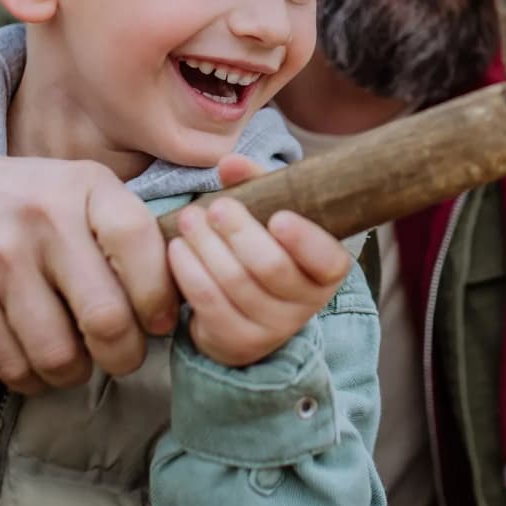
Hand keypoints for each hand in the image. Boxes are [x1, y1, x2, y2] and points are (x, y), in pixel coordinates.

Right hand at [0, 132, 175, 394]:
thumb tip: (179, 297)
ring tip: (74, 364)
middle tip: (119, 357)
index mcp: (86, 187)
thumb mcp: (74, 189)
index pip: (144, 249)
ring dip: (73, 373)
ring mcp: (0, 256)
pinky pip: (11, 362)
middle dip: (123, 355)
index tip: (156, 321)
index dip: (160, 300)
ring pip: (59, 353)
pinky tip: (32, 366)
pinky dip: (29, 379)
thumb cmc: (18, 199)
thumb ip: (121, 233)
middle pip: (107, 318)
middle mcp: (45, 217)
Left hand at [168, 154, 352, 366]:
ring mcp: (273, 328)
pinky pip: (208, 303)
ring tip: (189, 219)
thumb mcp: (268, 213)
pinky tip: (177, 249)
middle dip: (239, 232)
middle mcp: (306, 304)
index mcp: (325, 270)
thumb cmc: (262, 248)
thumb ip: (256, 183)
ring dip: (206, 246)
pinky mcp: (238, 342)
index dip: (305, 240)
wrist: (245, 310)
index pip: (328, 259)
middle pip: (271, 267)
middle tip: (216, 208)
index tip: (278, 217)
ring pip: (235, 283)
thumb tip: (229, 163)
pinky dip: (189, 271)